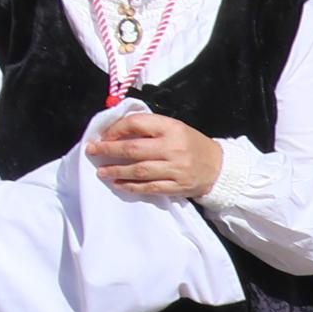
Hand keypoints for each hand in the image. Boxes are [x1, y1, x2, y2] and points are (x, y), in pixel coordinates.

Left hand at [85, 109, 224, 200]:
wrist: (219, 167)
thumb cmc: (191, 144)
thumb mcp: (174, 128)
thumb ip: (149, 128)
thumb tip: (116, 134)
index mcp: (171, 128)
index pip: (136, 124)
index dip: (116, 130)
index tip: (104, 136)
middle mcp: (173, 148)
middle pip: (133, 149)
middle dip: (108, 151)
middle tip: (93, 152)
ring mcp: (176, 168)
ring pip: (139, 170)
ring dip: (116, 171)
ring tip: (102, 172)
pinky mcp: (177, 186)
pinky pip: (150, 187)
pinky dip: (132, 187)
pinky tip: (119, 185)